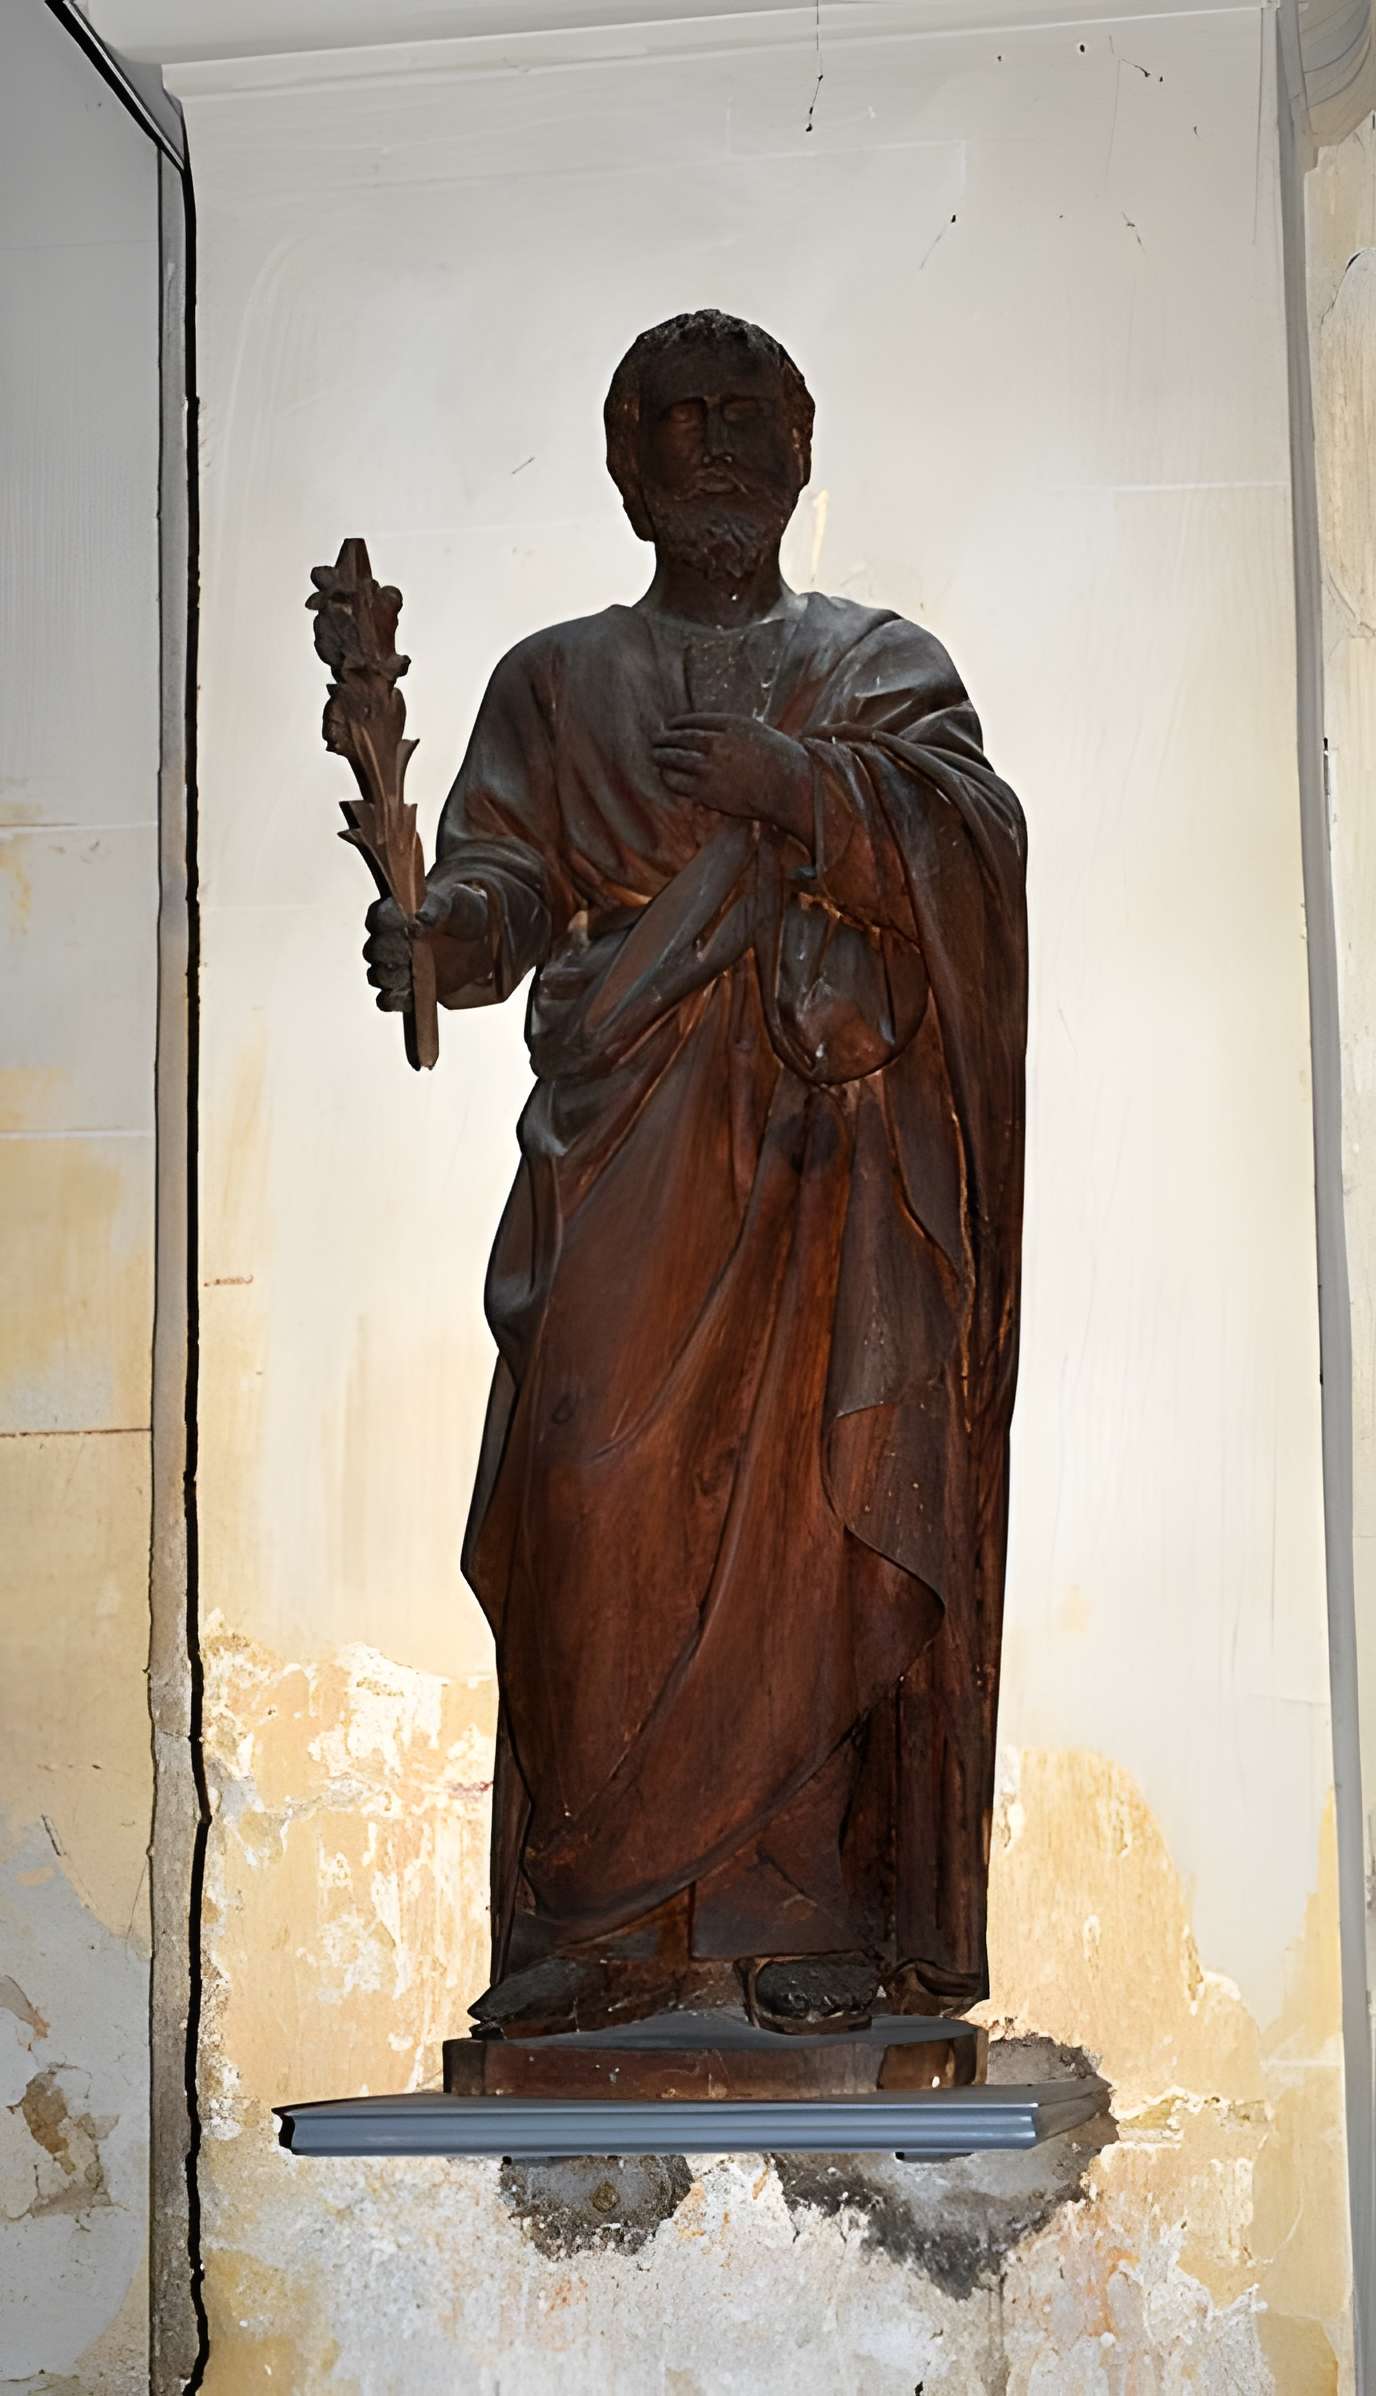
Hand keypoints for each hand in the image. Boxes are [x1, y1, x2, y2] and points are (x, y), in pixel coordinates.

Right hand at [363, 864, 489, 1012]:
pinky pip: (387, 1000)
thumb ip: (436, 906)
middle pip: (373, 950)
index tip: (410, 927)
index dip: (389, 925)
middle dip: (390, 954)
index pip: (378, 918)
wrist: (478, 938)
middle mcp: (386, 939)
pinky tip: (411, 995)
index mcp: (393, 912)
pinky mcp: (403, 988)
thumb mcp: (454, 901)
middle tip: (411, 953)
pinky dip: (395, 1000)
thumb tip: (419, 920)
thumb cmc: (461, 911)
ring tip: (412, 974)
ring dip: (392, 978)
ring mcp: (393, 966)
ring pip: (377, 975)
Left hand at [652, 713, 811, 843]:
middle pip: (683, 736)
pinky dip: (670, 778)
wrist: (790, 789)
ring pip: (677, 757)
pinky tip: (665, 775)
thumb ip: (739, 734)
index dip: (681, 722)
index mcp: (733, 724)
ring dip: (663, 756)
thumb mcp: (762, 735)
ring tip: (655, 755)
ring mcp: (711, 766)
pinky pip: (680, 782)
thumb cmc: (785, 764)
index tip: (672, 724)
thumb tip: (721, 737)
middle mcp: (718, 742)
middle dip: (666, 737)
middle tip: (656, 738)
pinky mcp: (707, 790)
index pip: (698, 719)